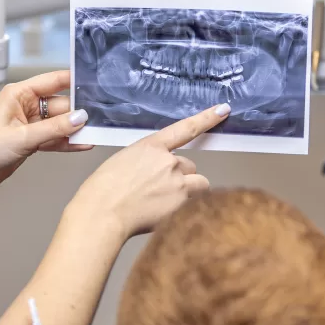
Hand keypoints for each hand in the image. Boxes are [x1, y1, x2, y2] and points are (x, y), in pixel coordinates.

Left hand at [0, 71, 92, 195]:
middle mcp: (26, 105)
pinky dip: (67, 142)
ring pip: (60, 122)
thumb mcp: (22, 137)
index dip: (74, 80)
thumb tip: (80, 118)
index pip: (53, 81)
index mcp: (19, 94)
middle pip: (61, 104)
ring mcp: (30, 124)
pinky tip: (84, 144)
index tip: (96, 83)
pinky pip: (55, 138)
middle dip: (79, 111)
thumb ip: (53, 129)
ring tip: (98, 131)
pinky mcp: (32, 140)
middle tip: (103, 116)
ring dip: (75, 128)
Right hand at [67, 103, 230, 240]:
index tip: (222, 110)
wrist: (102, 213)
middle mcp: (168, 161)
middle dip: (179, 177)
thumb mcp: (122, 163)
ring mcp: (177, 181)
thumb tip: (157, 173)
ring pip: (196, 184)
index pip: (185, 128)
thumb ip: (146, 162)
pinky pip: (194, 203)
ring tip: (162, 203)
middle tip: (158, 191)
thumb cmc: (102, 191)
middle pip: (188, 166)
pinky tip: (162, 214)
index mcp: (150, 146)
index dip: (206, 118)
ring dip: (187, 191)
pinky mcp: (182, 202)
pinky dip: (184, 208)